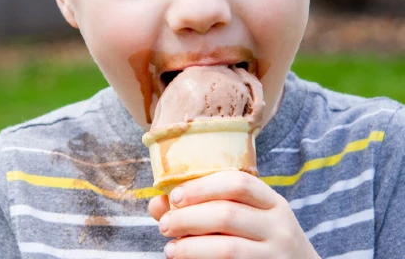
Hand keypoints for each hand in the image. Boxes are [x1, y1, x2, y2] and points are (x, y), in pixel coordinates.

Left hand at [148, 170, 319, 258]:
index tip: (174, 196)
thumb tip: (156, 202)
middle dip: (187, 219)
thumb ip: (202, 206)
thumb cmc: (260, 239)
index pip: (237, 182)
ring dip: (190, 247)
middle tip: (164, 225)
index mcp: (272, 202)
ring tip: (170, 249)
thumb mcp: (244, 217)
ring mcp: (276, 255)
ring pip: (227, 248)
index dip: (201, 187)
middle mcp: (279, 226)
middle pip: (227, 214)